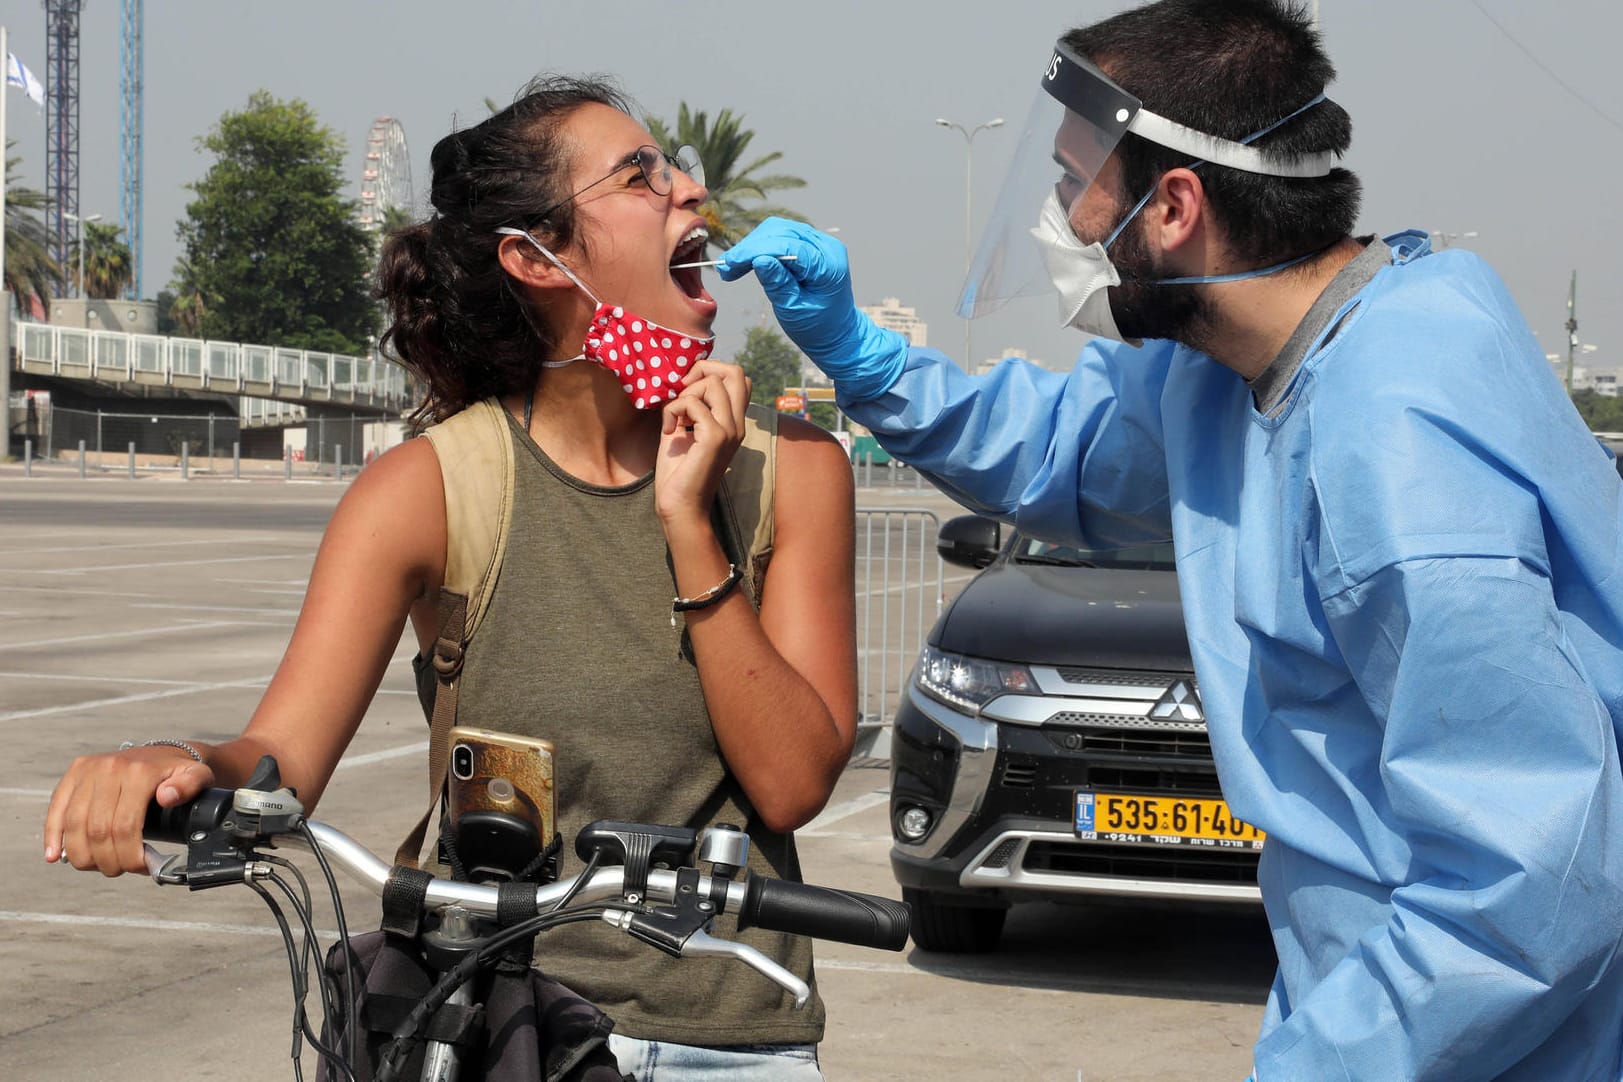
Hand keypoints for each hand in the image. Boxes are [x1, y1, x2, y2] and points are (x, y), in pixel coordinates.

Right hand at [44, 745, 213, 875]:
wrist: (164, 753)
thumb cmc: (179, 772)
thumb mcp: (197, 776)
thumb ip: (190, 785)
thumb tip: (166, 796)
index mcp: (138, 772)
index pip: (125, 826)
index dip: (129, 855)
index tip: (140, 867)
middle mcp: (109, 768)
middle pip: (98, 829)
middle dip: (107, 859)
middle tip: (119, 870)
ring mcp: (88, 770)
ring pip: (75, 824)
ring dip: (83, 855)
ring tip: (99, 866)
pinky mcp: (73, 774)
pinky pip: (57, 809)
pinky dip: (53, 836)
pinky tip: (54, 856)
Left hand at [655, 360, 750, 527]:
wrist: (680, 506)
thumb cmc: (679, 472)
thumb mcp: (683, 430)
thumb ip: (688, 406)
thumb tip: (680, 381)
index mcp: (733, 422)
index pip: (738, 379)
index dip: (711, 373)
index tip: (687, 391)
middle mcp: (737, 424)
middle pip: (736, 372)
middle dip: (703, 369)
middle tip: (682, 392)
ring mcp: (729, 430)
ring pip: (713, 383)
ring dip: (685, 394)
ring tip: (674, 418)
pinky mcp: (714, 438)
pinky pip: (692, 403)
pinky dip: (673, 411)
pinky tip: (668, 431)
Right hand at [718, 218, 907, 400]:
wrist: (837, 333)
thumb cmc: (818, 327)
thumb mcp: (793, 310)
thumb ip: (777, 283)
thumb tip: (758, 259)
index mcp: (828, 265)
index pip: (786, 246)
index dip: (754, 251)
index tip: (729, 264)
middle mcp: (827, 248)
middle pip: (780, 232)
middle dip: (750, 247)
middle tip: (726, 268)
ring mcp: (821, 244)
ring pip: (778, 230)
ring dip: (753, 246)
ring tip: (733, 267)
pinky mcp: (811, 246)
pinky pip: (782, 237)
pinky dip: (762, 247)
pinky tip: (747, 262)